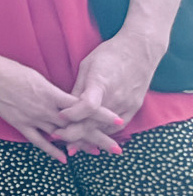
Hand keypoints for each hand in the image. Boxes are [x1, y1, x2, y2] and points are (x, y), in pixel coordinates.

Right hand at [0, 51, 114, 159]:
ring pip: (61, 136)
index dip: (102, 115)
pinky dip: (52, 151)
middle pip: (77, 126)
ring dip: (79, 145)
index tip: (118, 120)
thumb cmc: (9, 69)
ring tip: (96, 153)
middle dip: (98, 137)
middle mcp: (45, 108)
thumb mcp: (36, 76)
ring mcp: (32, 118)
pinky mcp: (20, 124)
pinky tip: (64, 159)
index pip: (83, 107)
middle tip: (116, 148)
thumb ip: (53, 92)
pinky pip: (38, 141)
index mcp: (50, 93)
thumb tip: (66, 101)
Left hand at [62, 30, 163, 146]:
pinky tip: (92, 137)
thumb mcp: (87, 66)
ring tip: (71, 143)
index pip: (88, 105)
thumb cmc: (108, 55)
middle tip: (57, 137)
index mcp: (101, 83)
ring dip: (88, 137)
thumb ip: (79, 88)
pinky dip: (104, 133)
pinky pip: (118, 128)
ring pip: (105, 129)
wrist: (139, 51)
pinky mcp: (134, 109)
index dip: (72, 114)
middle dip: (75, 133)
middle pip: (94, 123)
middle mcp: (116, 97)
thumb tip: (65, 106)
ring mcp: (127, 105)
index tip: (59, 117)